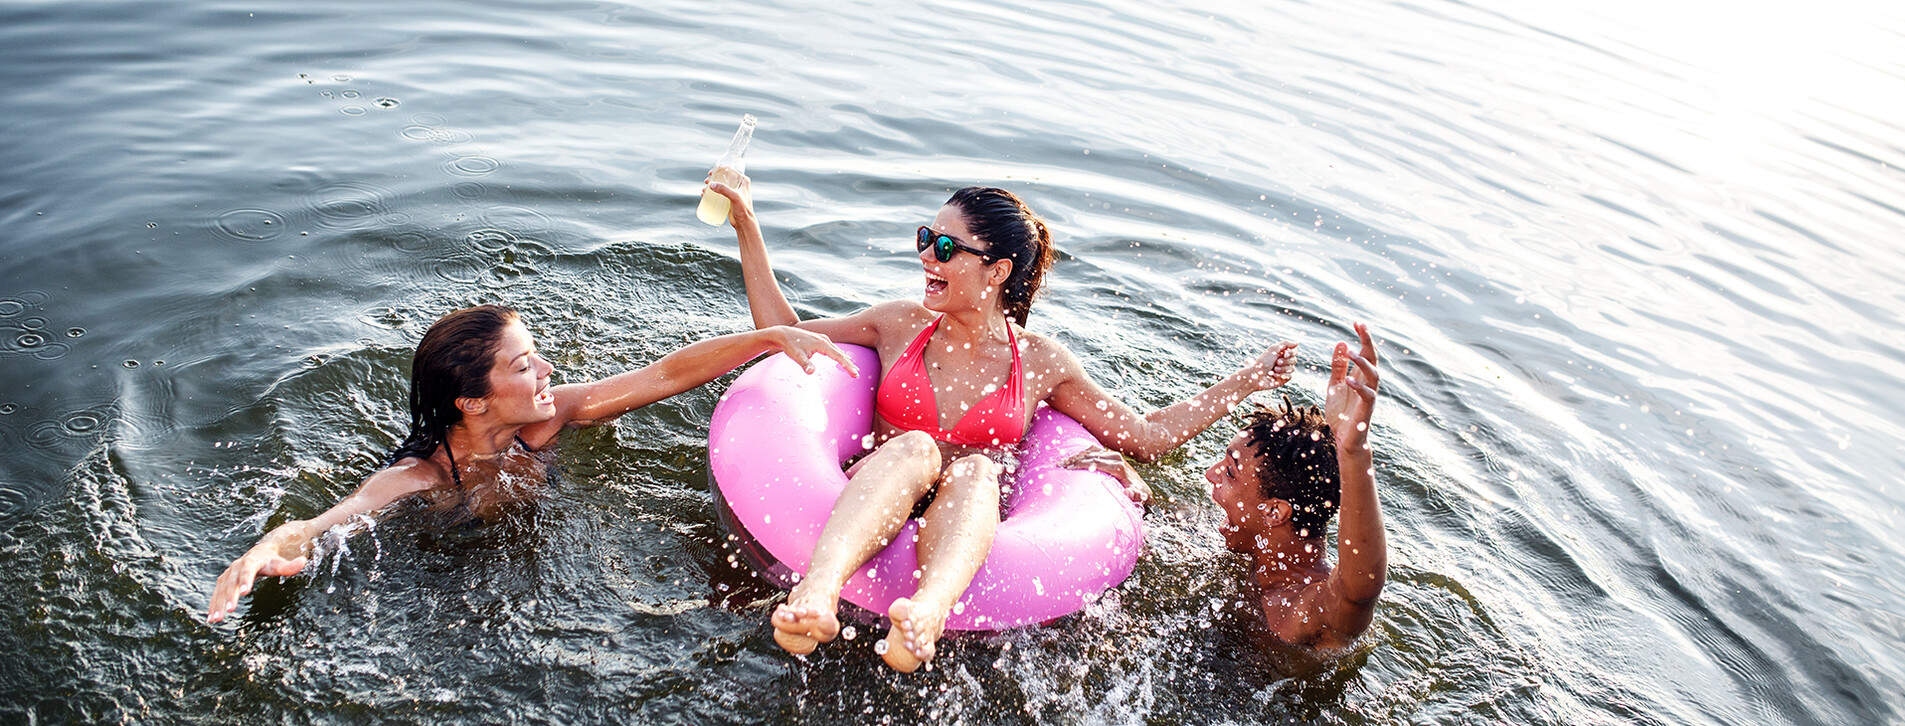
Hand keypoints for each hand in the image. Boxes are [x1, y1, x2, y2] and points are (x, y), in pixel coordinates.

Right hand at [206, 542, 307, 622]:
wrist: (259, 553)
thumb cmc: (271, 561)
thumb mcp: (280, 563)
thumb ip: (290, 565)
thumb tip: (303, 561)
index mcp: (251, 561)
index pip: (248, 570)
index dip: (245, 579)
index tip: (245, 591)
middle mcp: (236, 567)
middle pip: (232, 582)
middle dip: (230, 596)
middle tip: (230, 610)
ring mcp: (228, 574)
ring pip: (221, 589)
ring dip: (218, 604)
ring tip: (216, 619)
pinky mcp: (223, 581)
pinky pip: (216, 594)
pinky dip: (213, 605)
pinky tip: (211, 618)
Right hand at [704, 168, 753, 223]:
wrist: (744, 223)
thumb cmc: (743, 210)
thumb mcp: (734, 197)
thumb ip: (724, 190)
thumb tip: (711, 184)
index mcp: (743, 181)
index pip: (730, 170)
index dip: (719, 169)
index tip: (710, 173)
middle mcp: (739, 185)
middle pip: (723, 177)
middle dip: (713, 178)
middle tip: (706, 182)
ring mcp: (734, 192)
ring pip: (720, 185)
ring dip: (711, 185)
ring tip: (704, 190)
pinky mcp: (729, 199)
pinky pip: (719, 192)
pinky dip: (712, 192)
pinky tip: (705, 195)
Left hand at [771, 326, 859, 377]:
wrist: (783, 334)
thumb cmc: (790, 345)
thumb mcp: (796, 356)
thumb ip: (805, 364)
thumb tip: (811, 372)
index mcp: (822, 344)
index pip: (839, 357)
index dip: (848, 366)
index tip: (855, 374)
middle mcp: (825, 340)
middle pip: (841, 354)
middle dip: (849, 364)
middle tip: (856, 375)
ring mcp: (823, 339)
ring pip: (838, 350)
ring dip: (845, 359)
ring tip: (853, 369)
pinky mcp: (820, 340)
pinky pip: (833, 348)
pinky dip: (839, 355)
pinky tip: (841, 359)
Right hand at [1064, 447, 1149, 504]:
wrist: (1142, 485)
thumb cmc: (1138, 492)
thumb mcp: (1139, 495)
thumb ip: (1135, 494)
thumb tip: (1128, 493)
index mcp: (1118, 466)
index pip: (1095, 462)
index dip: (1081, 464)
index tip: (1068, 468)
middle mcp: (1115, 457)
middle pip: (1090, 456)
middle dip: (1074, 460)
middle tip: (1059, 466)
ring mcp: (1111, 454)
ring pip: (1090, 452)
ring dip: (1075, 456)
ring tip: (1061, 463)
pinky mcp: (1109, 454)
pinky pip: (1092, 450)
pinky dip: (1081, 453)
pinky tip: (1071, 459)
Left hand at [1241, 341, 1297, 391]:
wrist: (1256, 375)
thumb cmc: (1262, 361)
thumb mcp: (1273, 349)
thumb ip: (1285, 344)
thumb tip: (1297, 343)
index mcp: (1281, 354)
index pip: (1294, 352)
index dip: (1291, 353)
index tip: (1284, 354)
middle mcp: (1283, 362)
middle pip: (1294, 360)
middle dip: (1285, 361)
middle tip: (1277, 362)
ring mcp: (1283, 371)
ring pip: (1292, 369)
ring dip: (1282, 368)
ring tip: (1274, 370)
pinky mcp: (1283, 379)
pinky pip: (1289, 376)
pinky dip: (1282, 375)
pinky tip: (1274, 376)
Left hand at [1324, 322, 1379, 452]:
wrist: (1344, 439)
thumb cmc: (1342, 413)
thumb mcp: (1335, 385)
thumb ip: (1338, 366)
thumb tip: (1341, 342)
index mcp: (1360, 376)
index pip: (1365, 352)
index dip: (1363, 337)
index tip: (1357, 322)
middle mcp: (1367, 383)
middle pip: (1373, 359)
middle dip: (1368, 341)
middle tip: (1361, 326)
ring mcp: (1368, 396)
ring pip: (1373, 374)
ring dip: (1362, 362)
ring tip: (1350, 351)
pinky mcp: (1366, 410)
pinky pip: (1368, 395)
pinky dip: (1359, 386)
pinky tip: (1349, 379)